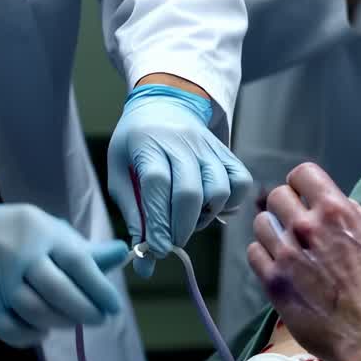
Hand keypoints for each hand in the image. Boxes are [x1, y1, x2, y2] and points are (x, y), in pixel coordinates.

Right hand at [0, 202, 127, 347]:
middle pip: (60, 293)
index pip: (79, 264)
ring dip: (62, 323)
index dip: (101, 289)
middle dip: (86, 311)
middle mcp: (19, 256)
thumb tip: (124, 253)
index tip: (114, 307)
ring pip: (38, 314)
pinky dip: (34, 335)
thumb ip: (84, 248)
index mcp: (41, 233)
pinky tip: (42, 329)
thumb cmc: (13, 234)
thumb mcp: (48, 231)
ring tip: (72, 321)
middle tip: (99, 319)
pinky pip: (14, 331)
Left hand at [107, 83, 254, 276]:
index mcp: (148, 143)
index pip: (157, 183)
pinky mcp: (227, 152)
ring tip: (189, 222)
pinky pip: (240, 181)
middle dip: (181, 228)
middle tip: (171, 243)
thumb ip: (131, 211)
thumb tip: (143, 257)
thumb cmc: (136, 143)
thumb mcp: (120, 171)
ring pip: (219, 188)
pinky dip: (231, 201)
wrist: (165, 103)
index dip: (158, 221)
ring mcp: (208, 146)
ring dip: (205, 216)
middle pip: (190, 190)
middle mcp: (182, 142)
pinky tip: (212, 207)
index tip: (156, 250)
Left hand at [248, 163, 360, 360]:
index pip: (302, 174)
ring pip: (261, 223)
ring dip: (273, 230)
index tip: (305, 195)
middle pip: (277, 196)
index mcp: (336, 211)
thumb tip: (342, 205)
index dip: (303, 184)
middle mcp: (306, 227)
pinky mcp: (273, 282)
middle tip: (297, 223)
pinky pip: (254, 253)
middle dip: (288, 206)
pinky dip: (264, 255)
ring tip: (286, 245)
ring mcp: (286, 254)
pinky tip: (279, 264)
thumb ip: (360, 215)